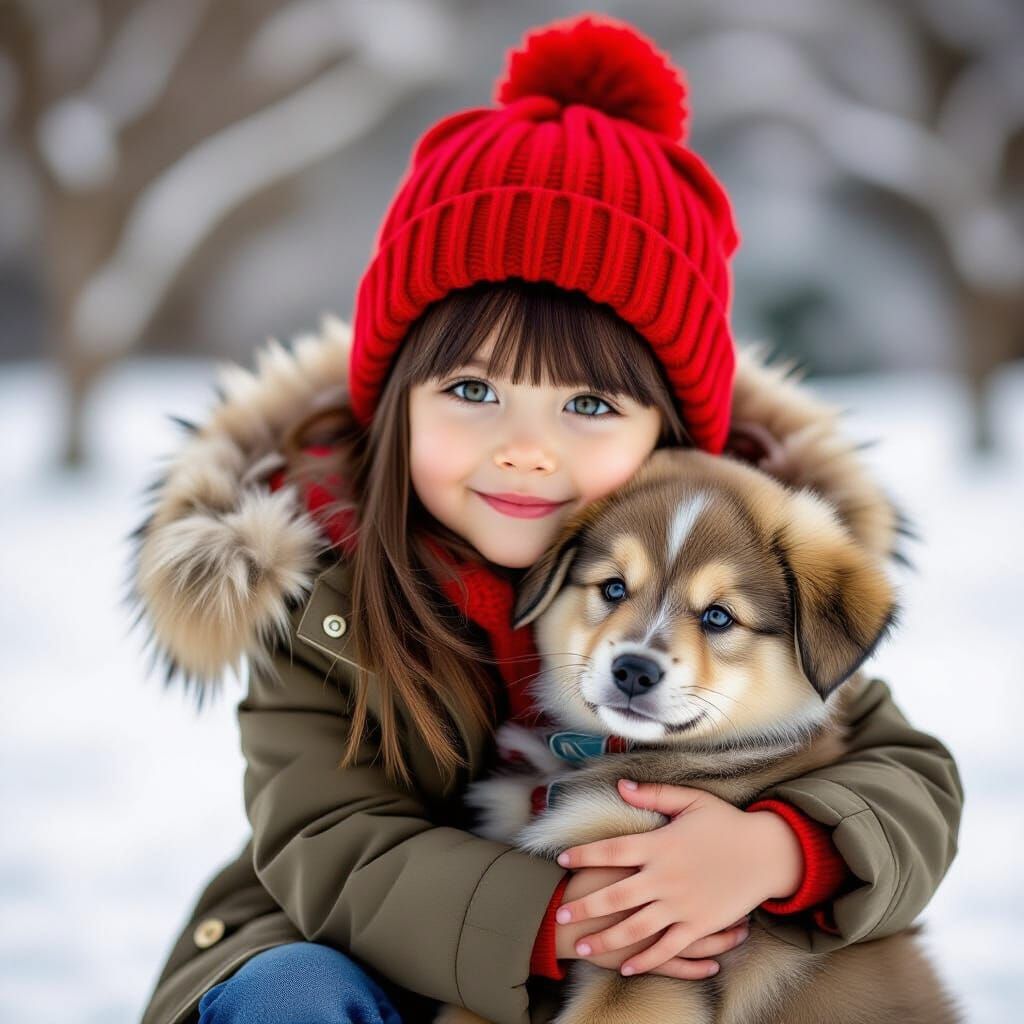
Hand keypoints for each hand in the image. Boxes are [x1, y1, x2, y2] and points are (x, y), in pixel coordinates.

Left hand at [553, 780, 803, 976]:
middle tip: (559, 916)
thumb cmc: (728, 823)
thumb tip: (621, 786)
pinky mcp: (699, 925)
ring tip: (583, 948)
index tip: (561, 860)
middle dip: (584, 907)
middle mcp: (665, 877)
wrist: (768, 853)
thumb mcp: (691, 800)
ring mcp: (681, 905)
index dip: (583, 855)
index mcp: (660, 845)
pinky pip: (667, 948)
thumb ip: (654, 794)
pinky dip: (646, 960)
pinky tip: (627, 967)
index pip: (611, 850)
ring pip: (635, 928)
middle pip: (615, 896)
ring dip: (606, 940)